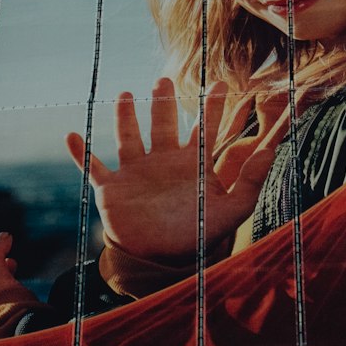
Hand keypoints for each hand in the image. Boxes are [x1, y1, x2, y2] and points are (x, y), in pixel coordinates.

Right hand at [66, 78, 287, 261]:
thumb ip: (251, 181)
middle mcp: (163, 161)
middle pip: (163, 123)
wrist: (161, 266)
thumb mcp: (232, 210)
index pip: (204, 127)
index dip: (212, 105)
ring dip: (124, 117)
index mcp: (192, 164)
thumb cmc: (199, 236)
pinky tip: (72, 135)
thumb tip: (273, 150)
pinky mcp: (111, 189)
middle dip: (163, 101)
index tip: (221, 82)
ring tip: (125, 95)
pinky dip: (80, 153)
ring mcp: (135, 173)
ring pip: (128, 136)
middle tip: (165, 79)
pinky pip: (92, 167)